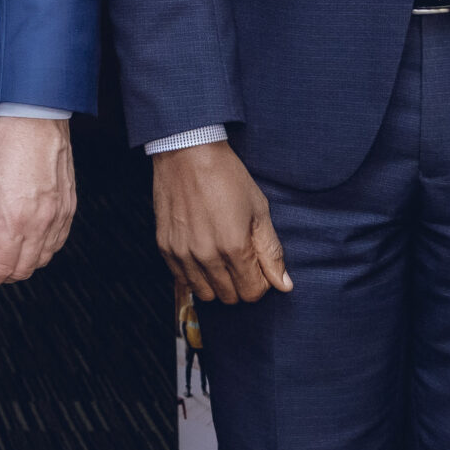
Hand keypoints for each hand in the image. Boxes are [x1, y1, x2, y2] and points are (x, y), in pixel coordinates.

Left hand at [0, 116, 77, 295]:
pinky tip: (27, 242)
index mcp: (13, 221)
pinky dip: (41, 251)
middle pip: (22, 270)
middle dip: (1, 276)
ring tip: (4, 255)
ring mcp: (59, 218)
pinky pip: (57, 244)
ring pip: (42, 261)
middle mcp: (40, 224)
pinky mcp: (70, 210)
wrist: (36, 121)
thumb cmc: (4, 148)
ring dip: (22, 265)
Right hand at [153, 140, 292, 304]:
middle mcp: (206, 255)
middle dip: (241, 283)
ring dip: (217, 283)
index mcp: (234, 247)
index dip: (261, 282)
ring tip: (221, 259)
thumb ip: (271, 251)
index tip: (258, 265)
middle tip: (242, 260)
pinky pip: (182, 279)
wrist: (187, 152)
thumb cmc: (226, 176)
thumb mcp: (259, 210)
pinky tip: (202, 254)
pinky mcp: (165, 247)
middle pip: (230, 296)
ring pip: (206, 293)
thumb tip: (284, 284)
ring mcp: (182, 253)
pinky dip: (195, 275)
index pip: (253, 292)